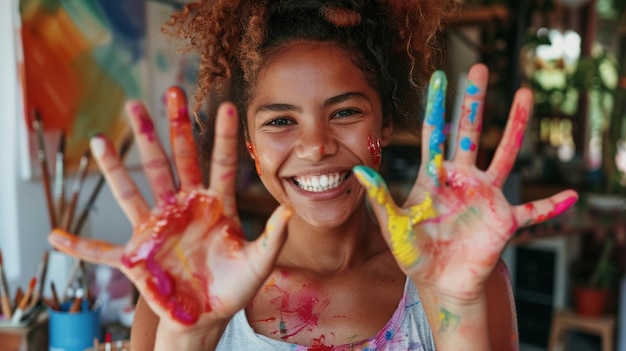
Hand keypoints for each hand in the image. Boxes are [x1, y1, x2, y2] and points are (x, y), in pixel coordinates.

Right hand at [48, 87, 291, 330]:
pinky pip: (101, 251)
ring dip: (116, 165)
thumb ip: (272, 238)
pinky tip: (57, 237)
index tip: (228, 105)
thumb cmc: (234, 287)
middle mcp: (183, 208)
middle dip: (170, 129)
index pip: (220, 163)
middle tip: (167, 93)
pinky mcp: (137, 256)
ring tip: (103, 135)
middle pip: (174, 161)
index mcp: (215, 206)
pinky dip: (79, 247)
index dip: (223, 136)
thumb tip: (290, 211)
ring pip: (135, 189)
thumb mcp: (258, 263)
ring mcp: (157, 228)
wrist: (208, 315)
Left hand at [354, 64, 577, 301]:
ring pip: (505, 154)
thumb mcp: (394, 227)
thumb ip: (379, 200)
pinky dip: (553, 206)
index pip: (435, 135)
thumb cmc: (414, 255)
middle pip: (470, 132)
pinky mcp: (504, 220)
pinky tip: (573, 196)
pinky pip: (534, 211)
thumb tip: (359, 171)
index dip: (436, 106)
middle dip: (474, 101)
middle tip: (479, 68)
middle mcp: (461, 179)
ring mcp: (485, 197)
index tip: (439, 77)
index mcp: (434, 178)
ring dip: (515, 126)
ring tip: (526, 94)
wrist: (439, 282)